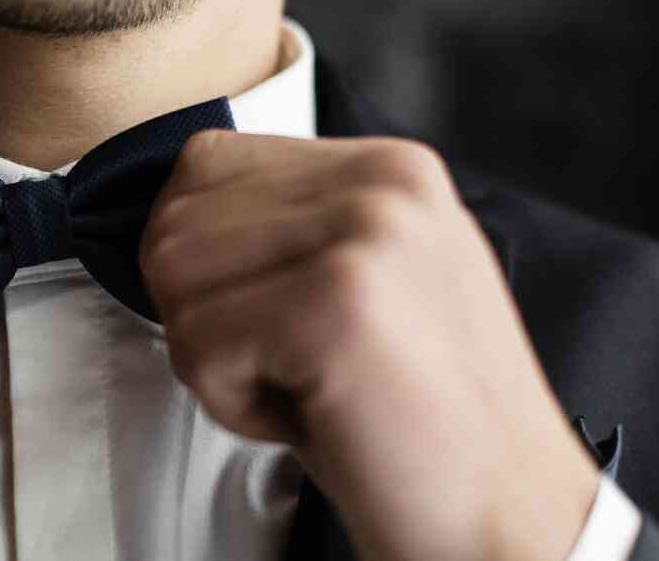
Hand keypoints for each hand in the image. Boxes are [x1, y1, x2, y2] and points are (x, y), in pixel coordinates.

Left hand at [139, 132, 600, 560]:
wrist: (506, 515)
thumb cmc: (418, 419)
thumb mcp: (368, 281)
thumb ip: (289, 228)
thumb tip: (172, 217)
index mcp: (385, 167)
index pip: (205, 164)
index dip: (201, 259)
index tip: (267, 319)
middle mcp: (379, 182)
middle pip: (176, 219)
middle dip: (203, 312)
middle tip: (291, 367)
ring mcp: (363, 232)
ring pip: (173, 275)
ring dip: (214, 358)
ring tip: (305, 387)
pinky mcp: (336, 299)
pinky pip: (196, 340)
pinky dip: (230, 401)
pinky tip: (312, 414)